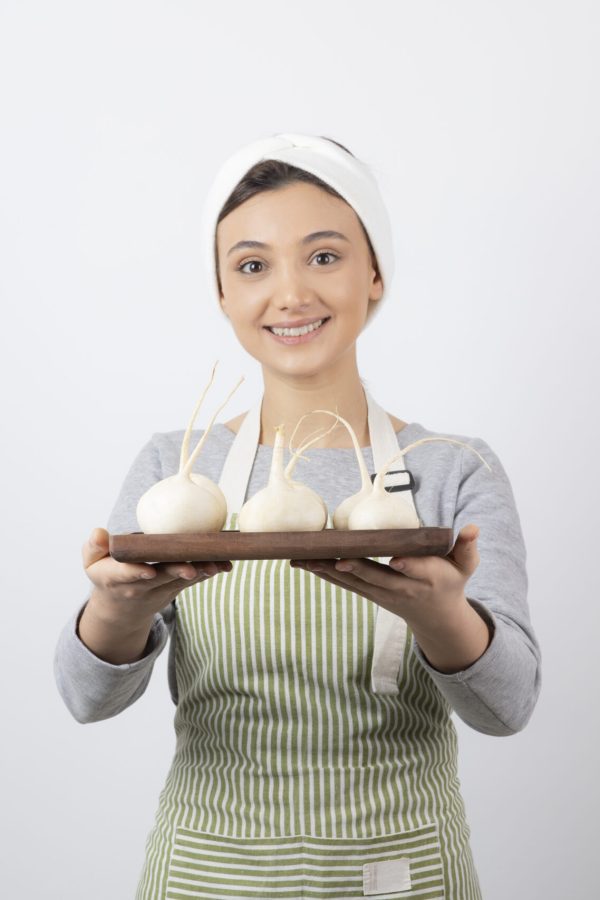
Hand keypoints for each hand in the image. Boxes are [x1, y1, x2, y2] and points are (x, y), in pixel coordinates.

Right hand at [83, 527, 230, 626]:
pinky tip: (225, 564)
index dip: (137, 573)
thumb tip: (98, 532)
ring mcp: (161, 589)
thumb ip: (93, 548)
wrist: (121, 608)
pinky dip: (209, 572)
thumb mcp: (92, 563)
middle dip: (177, 573)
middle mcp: (141, 586)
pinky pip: (194, 580)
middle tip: (192, 568)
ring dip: (200, 572)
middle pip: (161, 578)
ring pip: (182, 581)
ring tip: (216, 564)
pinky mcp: (176, 587)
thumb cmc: (107, 575)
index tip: (148, 570)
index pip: (126, 576)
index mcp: (117, 578)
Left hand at [291, 524, 491, 672]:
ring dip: (327, 571)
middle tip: (334, 558)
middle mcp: (400, 588)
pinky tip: (302, 563)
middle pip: (375, 578)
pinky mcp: (368, 594)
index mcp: (427, 578)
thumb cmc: (451, 582)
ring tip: (302, 559)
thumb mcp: (465, 567)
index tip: (397, 559)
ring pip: (352, 582)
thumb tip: (473, 527)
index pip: (416, 571)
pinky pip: (343, 584)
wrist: (436, 617)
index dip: (407, 565)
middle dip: (355, 569)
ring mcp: (381, 594)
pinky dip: (323, 573)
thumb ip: (468, 548)